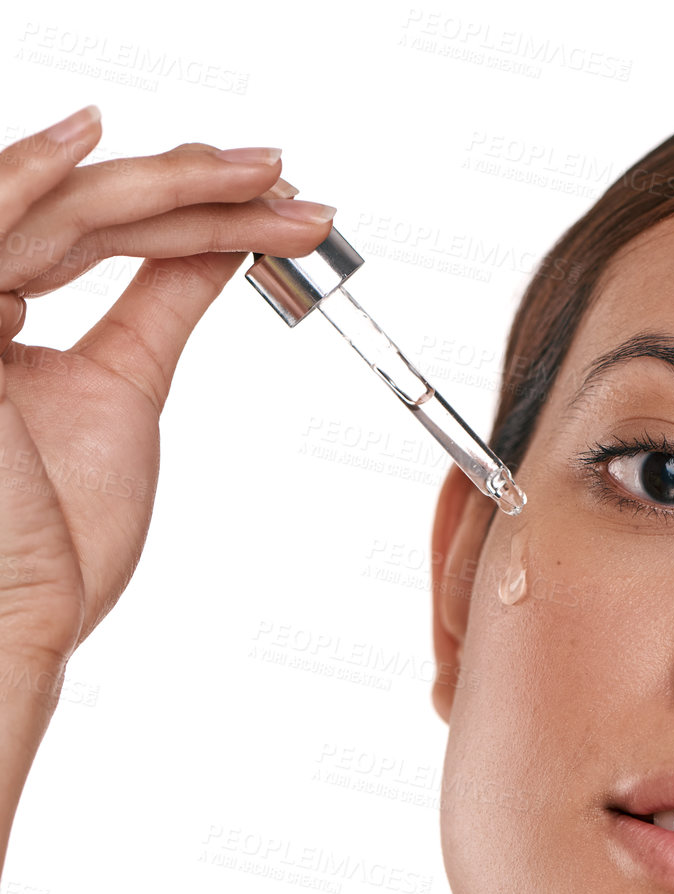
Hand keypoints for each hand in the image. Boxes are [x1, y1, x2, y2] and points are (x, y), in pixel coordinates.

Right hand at [0, 103, 336, 665]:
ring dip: (161, 183)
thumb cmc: (61, 533)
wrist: (20, 614)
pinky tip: (95, 140)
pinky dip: (28, 178)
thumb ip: (162, 303)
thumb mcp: (127, 389)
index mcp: (4, 311)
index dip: (190, 208)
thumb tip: (222, 244)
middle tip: (286, 179)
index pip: (101, 229)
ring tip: (252, 172)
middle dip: (196, 187)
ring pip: (56, 208)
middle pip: (86, 206)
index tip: (279, 206)